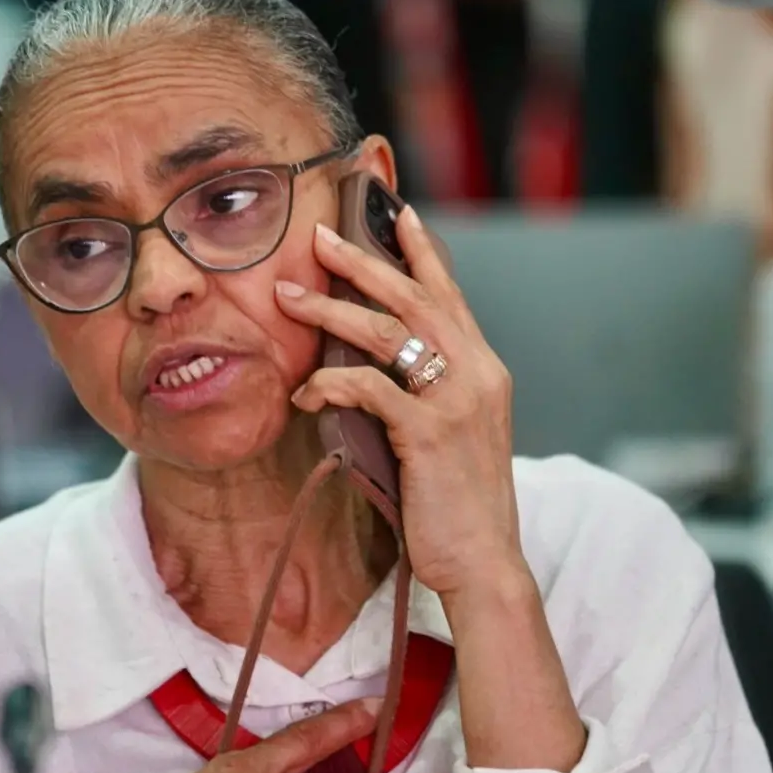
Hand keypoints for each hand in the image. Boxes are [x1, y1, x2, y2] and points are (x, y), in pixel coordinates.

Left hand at [275, 211, 524, 595]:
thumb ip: (425, 394)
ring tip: (287, 297)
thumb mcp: (448, 436)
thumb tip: (372, 368)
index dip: (422, 251)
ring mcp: (457, 401)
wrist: (482, 561)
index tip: (396, 211)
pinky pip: (369, 389)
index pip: (450, 295)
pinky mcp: (431, 433)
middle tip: (318, 236)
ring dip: (330, 310)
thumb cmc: (454, 503)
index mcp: (484, 370)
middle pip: (413, 297)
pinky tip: (304, 394)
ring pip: (386, 332)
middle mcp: (478, 374)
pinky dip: (329, 384)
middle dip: (364, 260)